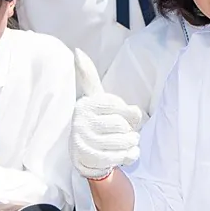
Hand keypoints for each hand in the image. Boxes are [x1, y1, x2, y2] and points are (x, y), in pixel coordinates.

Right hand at [71, 48, 143, 179]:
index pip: (119, 106)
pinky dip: (131, 155)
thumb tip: (76, 51)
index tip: (123, 115)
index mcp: (85, 104)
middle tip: (124, 132)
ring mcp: (84, 142)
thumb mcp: (95, 98)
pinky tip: (124, 153)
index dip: (128, 113)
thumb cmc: (96, 122)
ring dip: (132, 143)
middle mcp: (80, 122)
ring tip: (125, 142)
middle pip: (123, 125)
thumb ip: (89, 76)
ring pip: (125, 141)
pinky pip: (123, 156)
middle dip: (130, 130)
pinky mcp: (90, 160)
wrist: (86, 156)